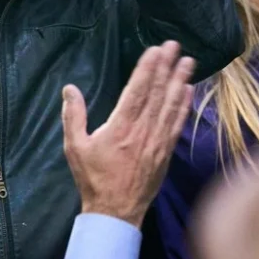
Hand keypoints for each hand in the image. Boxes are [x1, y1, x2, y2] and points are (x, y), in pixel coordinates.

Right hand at [61, 41, 194, 226]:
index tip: (155, 50)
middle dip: (167, 67)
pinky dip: (183, 106)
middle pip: (157, 93)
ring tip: (188, 62)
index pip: (137, 91)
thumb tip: (69, 88)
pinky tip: (188, 91)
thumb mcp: (74, 147)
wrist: (115, 212)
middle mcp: (143, 131)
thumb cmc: (93, 178)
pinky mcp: (166, 152)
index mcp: (120, 128)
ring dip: (180, 82)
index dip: (147, 69)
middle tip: (175, 46)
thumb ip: (73, 116)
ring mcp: (157, 142)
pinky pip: (177, 124)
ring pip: (171, 106)